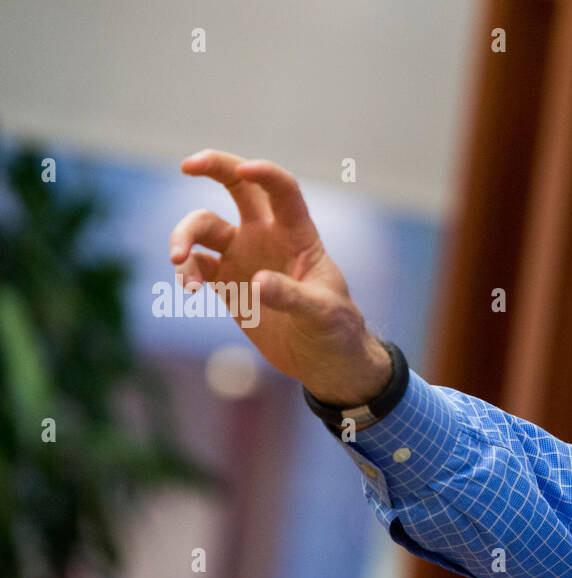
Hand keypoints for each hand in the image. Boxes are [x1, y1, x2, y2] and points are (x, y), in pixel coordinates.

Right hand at [170, 149, 390, 405]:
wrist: (323, 361)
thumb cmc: (335, 330)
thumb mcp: (322, 314)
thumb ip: (291, 297)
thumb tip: (256, 284)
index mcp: (299, 236)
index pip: (283, 192)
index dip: (265, 175)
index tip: (245, 169)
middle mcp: (268, 237)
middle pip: (237, 187)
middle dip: (213, 167)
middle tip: (186, 165)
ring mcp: (245, 257)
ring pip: (205, 227)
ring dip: (185, 236)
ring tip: (178, 261)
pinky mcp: (228, 283)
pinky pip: (197, 266)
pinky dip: (187, 273)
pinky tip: (191, 291)